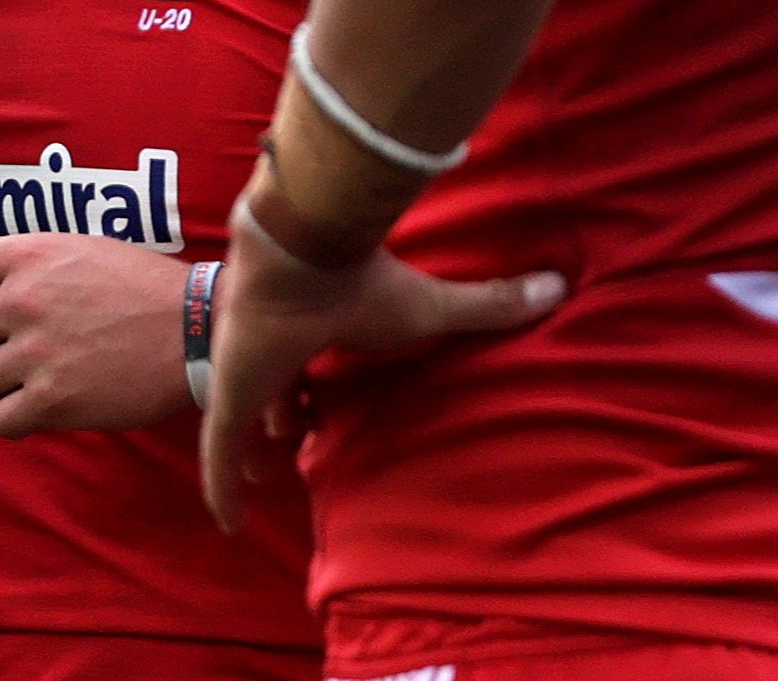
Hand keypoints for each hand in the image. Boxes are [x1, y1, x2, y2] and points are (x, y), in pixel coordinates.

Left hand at [0, 235, 191, 435]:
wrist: (197, 329)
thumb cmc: (142, 287)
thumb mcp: (79, 249)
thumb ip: (24, 265)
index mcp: (27, 255)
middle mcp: (23, 301)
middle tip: (1, 351)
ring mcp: (37, 352)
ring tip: (35, 375)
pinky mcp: (54, 400)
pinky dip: (16, 418)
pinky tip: (44, 405)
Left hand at [198, 206, 563, 532]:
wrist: (302, 254)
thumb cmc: (364, 281)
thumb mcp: (433, 307)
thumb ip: (489, 305)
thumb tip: (558, 286)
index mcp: (312, 325)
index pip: (304, 359)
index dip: (305, 384)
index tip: (312, 407)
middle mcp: (271, 349)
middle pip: (268, 388)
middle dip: (277, 414)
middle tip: (288, 439)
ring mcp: (242, 375)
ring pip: (237, 423)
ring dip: (244, 451)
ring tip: (257, 475)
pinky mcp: (229, 400)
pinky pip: (219, 459)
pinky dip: (222, 491)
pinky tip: (228, 524)